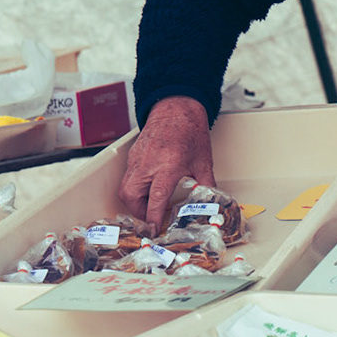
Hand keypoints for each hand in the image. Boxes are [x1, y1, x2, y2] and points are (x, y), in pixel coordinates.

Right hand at [120, 95, 215, 232]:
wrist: (177, 106)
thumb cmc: (190, 130)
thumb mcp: (203, 161)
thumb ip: (206, 184)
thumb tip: (211, 202)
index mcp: (167, 166)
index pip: (155, 199)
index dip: (153, 218)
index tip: (154, 230)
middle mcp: (148, 164)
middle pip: (130, 196)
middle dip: (138, 212)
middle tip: (151, 218)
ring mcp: (137, 159)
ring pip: (125, 188)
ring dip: (134, 201)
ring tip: (149, 205)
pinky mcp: (133, 155)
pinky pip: (127, 176)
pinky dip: (134, 187)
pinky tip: (147, 188)